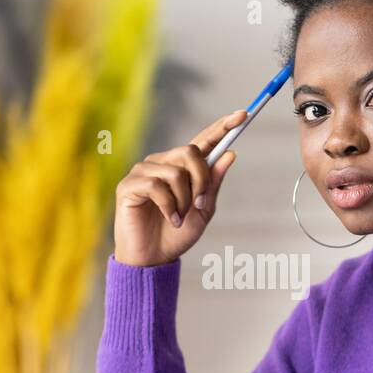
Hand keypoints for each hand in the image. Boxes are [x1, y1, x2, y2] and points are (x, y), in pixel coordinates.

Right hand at [112, 109, 247, 267]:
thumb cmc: (176, 234)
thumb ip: (214, 183)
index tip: (243, 114)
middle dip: (202, 179)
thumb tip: (231, 153)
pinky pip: (157, 186)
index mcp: (182, 167)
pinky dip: (170, 207)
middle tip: (200, 204)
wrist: (154, 258)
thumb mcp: (204, 210)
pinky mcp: (129, 185)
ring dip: (184, 200)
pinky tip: (172, 219)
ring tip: (180, 218)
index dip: (222, 127)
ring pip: (175, 172)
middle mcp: (162, 163)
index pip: (203, 141)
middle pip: (190, 151)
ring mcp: (144, 172)